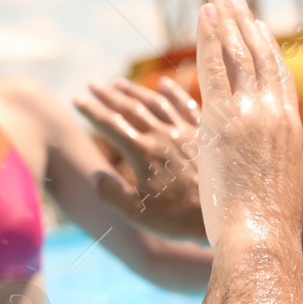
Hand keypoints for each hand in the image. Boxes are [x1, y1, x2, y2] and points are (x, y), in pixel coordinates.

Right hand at [74, 76, 207, 241]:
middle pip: (130, 107)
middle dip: (107, 95)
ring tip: (118, 83)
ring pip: (155, 102)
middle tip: (91, 85)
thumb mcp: (137, 215)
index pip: (110, 124)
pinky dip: (173, 92)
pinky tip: (163, 84)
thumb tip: (96, 174)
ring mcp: (186, 131)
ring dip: (134, 91)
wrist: (226, 216)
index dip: (91, 111)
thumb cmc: (180, 220)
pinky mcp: (205, 134)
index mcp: (143, 152)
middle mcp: (163, 135)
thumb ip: (111, 194)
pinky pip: (187, 106)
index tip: (76, 100)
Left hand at [194, 0, 302, 247]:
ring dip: (227, 20)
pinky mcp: (224, 119)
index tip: (255, 24)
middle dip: (244, 22)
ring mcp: (251, 113)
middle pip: (260, 54)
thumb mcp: (283, 184)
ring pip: (238, 54)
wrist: (264, 236)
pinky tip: (204, 15)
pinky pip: (215, 69)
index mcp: (289, 126)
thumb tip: (274, 162)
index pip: (277, 74)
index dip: (265, 45)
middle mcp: (274, 112)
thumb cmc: (272, 226)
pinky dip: (210, 39)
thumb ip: (276, 161)